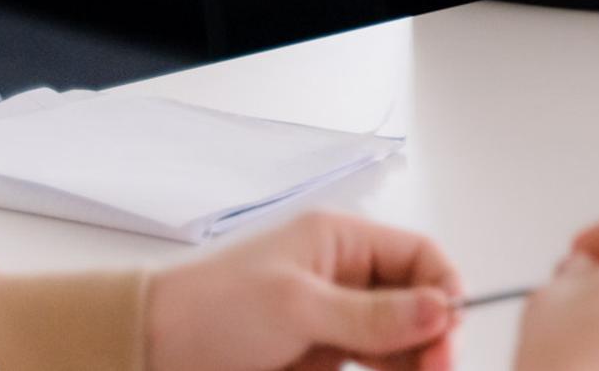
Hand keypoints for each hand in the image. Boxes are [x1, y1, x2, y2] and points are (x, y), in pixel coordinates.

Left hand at [144, 211, 461, 370]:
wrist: (149, 352)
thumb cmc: (215, 312)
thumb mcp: (298, 308)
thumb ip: (372, 315)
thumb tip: (442, 309)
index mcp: (341, 240)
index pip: (418, 256)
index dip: (443, 289)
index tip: (450, 332)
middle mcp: (345, 273)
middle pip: (415, 299)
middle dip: (433, 332)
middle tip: (438, 369)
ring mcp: (334, 316)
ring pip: (399, 336)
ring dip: (415, 358)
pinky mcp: (322, 353)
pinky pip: (373, 360)